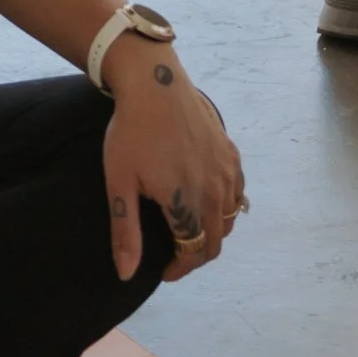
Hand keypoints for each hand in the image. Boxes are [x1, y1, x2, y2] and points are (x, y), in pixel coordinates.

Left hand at [101, 39, 244, 279]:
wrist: (153, 82)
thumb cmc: (131, 131)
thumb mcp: (119, 183)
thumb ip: (126, 231)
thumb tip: (125, 274)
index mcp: (187, 203)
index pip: (193, 252)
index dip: (179, 268)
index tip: (162, 272)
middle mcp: (215, 191)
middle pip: (215, 240)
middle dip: (195, 254)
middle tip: (174, 254)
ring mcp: (227, 170)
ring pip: (229, 219)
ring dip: (212, 233)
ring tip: (189, 231)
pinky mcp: (230, 152)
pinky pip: (238, 193)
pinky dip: (226, 208)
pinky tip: (208, 203)